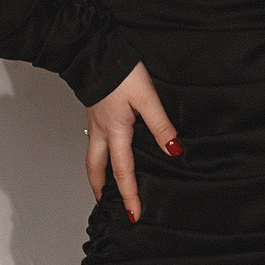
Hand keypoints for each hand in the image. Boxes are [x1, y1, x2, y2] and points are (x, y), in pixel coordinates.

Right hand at [84, 61, 180, 223]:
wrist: (93, 50)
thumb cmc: (119, 70)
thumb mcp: (147, 98)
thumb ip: (160, 124)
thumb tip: (173, 149)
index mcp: (115, 131)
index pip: (123, 171)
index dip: (129, 195)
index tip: (133, 215)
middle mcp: (100, 130)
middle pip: (96, 168)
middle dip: (100, 189)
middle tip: (105, 205)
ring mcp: (94, 120)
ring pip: (91, 155)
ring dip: (96, 173)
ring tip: (101, 185)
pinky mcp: (94, 110)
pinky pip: (93, 140)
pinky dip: (96, 154)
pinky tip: (105, 150)